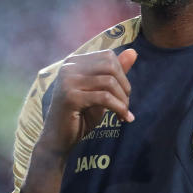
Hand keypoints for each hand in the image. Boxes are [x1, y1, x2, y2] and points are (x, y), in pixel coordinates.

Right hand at [21, 48, 136, 192]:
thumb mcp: (101, 92)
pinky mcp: (70, 97)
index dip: (122, 74)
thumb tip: (134, 51)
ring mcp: (67, 81)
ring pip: (109, 82)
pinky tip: (122, 118)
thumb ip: (115, 73)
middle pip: (110, 66)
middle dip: (124, 86)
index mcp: (73, 62)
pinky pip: (104, 97)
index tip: (124, 94)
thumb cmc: (80, 115)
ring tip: (124, 113)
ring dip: (122, 100)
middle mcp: (68, 67)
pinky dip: (118, 108)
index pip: (108, 56)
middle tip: (126, 105)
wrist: (58, 140)